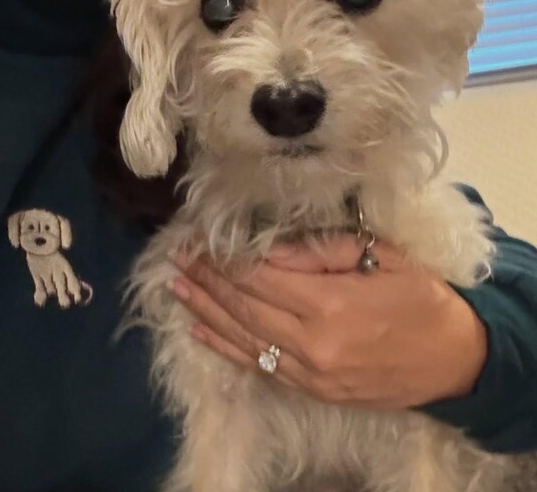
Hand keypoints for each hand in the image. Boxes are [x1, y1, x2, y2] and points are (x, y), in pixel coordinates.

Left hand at [171, 235, 487, 408]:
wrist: (454, 359)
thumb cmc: (420, 298)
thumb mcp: (379, 256)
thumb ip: (319, 252)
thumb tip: (268, 248)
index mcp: (329, 303)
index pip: (260, 276)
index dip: (224, 259)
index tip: (199, 242)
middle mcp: (311, 342)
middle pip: (244, 306)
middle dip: (207, 280)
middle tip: (179, 258)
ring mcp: (309, 372)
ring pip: (243, 338)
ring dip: (205, 311)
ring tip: (177, 288)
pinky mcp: (312, 390)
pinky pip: (259, 367)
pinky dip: (225, 348)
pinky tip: (199, 331)